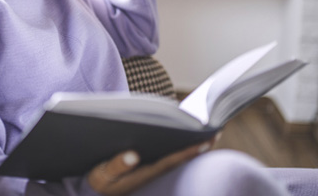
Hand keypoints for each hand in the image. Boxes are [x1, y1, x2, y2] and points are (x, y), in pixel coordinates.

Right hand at [87, 138, 215, 195]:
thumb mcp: (101, 176)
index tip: (206, 140)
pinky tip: (190, 133)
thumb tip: (132, 155)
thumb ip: (115, 166)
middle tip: (218, 130)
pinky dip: (184, 143)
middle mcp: (155, 171)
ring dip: (194, 143)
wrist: (99, 189)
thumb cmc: (100, 180)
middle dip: (199, 145)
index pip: (173, 160)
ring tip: (210, 128)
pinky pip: (173, 152)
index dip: (190, 151)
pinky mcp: (153, 164)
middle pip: (182, 157)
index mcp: (146, 173)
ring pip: (180, 155)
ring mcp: (155, 168)